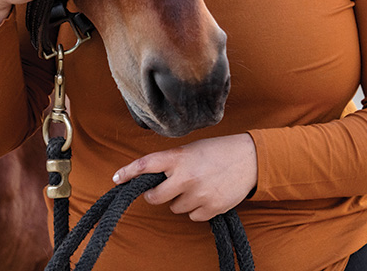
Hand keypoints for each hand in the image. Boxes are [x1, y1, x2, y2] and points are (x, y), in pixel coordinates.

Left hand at [111, 134, 257, 221]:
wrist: (250, 159)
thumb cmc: (218, 151)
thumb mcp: (192, 150)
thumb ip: (174, 163)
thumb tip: (154, 179)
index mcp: (179, 158)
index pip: (146, 164)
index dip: (128, 172)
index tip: (116, 179)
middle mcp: (186, 177)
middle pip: (156, 197)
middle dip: (155, 196)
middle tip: (162, 191)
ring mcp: (198, 194)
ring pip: (176, 208)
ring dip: (182, 200)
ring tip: (199, 185)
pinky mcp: (211, 207)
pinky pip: (192, 216)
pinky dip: (197, 209)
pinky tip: (208, 194)